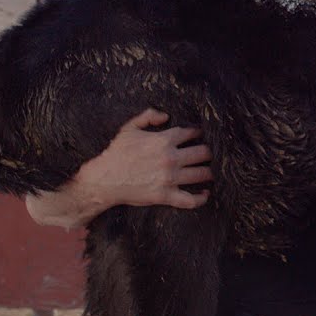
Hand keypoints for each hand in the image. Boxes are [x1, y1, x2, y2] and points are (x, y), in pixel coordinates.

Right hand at [25, 108, 212, 227]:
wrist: (103, 179)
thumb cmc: (115, 153)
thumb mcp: (129, 128)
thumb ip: (148, 116)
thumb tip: (167, 115)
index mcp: (163, 140)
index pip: (192, 133)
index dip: (199, 134)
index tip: (201, 136)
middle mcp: (170, 158)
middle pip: (203, 153)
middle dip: (209, 152)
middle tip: (209, 155)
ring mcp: (170, 178)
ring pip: (202, 174)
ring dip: (209, 172)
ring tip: (211, 171)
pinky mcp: (166, 196)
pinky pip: (190, 199)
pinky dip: (201, 198)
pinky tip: (205, 194)